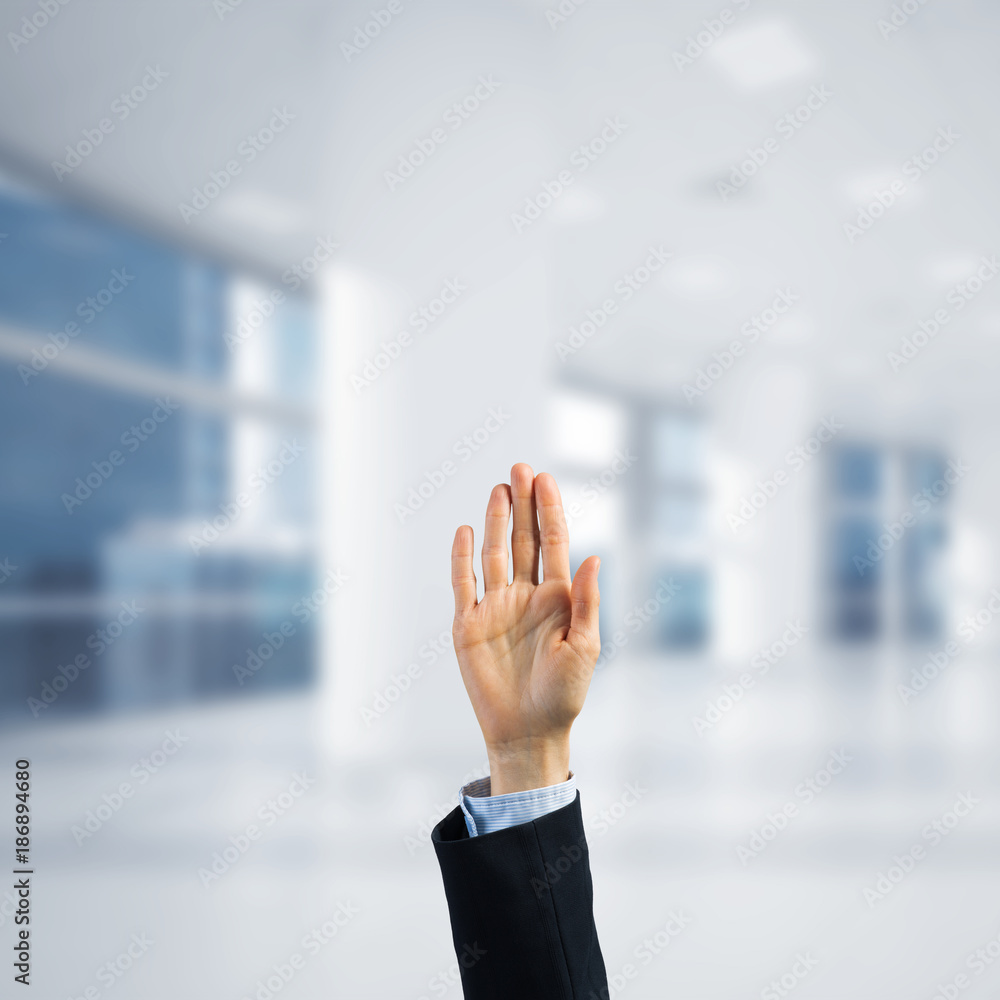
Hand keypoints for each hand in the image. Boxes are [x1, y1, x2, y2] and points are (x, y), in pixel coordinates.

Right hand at [450, 463, 600, 794]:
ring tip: (500, 489)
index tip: (545, 478)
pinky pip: (463, 583)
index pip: (552, 542)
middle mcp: (525, 595)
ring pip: (494, 553)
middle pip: (522, 539)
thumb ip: (587, 601)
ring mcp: (495, 607)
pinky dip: (463, 557)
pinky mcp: (468, 624)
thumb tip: (594, 557)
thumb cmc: (564, 694)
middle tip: (520, 468)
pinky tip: (466, 531)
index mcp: (557, 598)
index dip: (549, 510)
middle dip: (523, 504)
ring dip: (496, 521)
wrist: (527, 732)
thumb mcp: (585, 647)